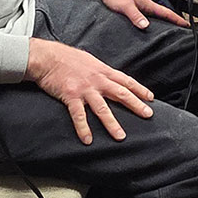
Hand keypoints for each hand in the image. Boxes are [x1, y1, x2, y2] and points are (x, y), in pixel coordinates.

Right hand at [27, 38, 155, 143]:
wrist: (47, 57)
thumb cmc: (67, 58)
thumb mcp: (90, 61)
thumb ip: (100, 71)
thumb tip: (110, 78)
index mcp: (103, 71)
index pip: (126, 80)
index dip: (140, 89)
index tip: (151, 98)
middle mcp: (97, 80)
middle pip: (121, 93)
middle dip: (136, 105)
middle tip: (148, 115)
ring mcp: (85, 89)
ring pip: (102, 108)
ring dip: (112, 123)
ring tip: (121, 136)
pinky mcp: (70, 96)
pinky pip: (79, 115)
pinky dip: (84, 128)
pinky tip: (88, 140)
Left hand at [100, 0, 188, 28]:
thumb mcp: (126, 6)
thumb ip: (136, 16)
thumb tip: (146, 26)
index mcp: (147, 4)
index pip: (166, 12)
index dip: (177, 19)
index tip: (187, 24)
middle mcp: (146, 6)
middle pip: (164, 15)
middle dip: (174, 22)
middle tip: (183, 29)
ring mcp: (141, 8)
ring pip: (156, 17)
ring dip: (165, 22)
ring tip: (172, 30)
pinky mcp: (135, 10)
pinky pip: (148, 18)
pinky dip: (154, 22)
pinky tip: (152, 27)